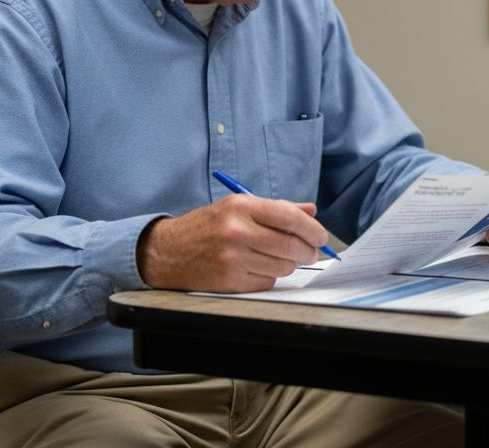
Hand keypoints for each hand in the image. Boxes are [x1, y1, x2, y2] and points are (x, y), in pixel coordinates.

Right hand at [136, 195, 329, 292]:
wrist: (167, 252)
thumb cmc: (206, 227)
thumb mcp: (237, 207)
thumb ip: (276, 208)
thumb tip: (310, 211)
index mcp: (241, 206)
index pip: (290, 217)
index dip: (312, 229)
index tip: (321, 237)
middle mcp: (237, 231)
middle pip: (291, 246)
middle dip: (307, 251)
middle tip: (310, 252)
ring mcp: (233, 258)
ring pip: (283, 267)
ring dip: (288, 265)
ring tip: (279, 258)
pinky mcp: (230, 281)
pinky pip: (267, 282)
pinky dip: (269, 277)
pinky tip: (257, 268)